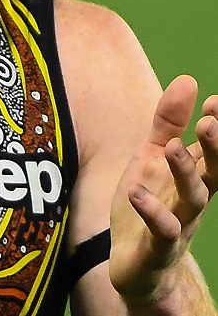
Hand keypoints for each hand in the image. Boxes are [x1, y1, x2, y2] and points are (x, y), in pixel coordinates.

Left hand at [109, 75, 217, 306]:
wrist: (137, 266)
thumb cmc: (148, 205)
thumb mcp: (151, 158)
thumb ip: (168, 124)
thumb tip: (189, 80)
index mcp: (194, 178)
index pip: (213, 152)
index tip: (216, 101)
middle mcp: (192, 201)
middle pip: (212, 174)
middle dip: (213, 148)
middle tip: (209, 121)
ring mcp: (177, 225)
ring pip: (192, 200)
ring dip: (185, 173)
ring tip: (171, 148)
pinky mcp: (155, 248)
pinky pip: (160, 231)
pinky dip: (150, 212)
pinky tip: (136, 192)